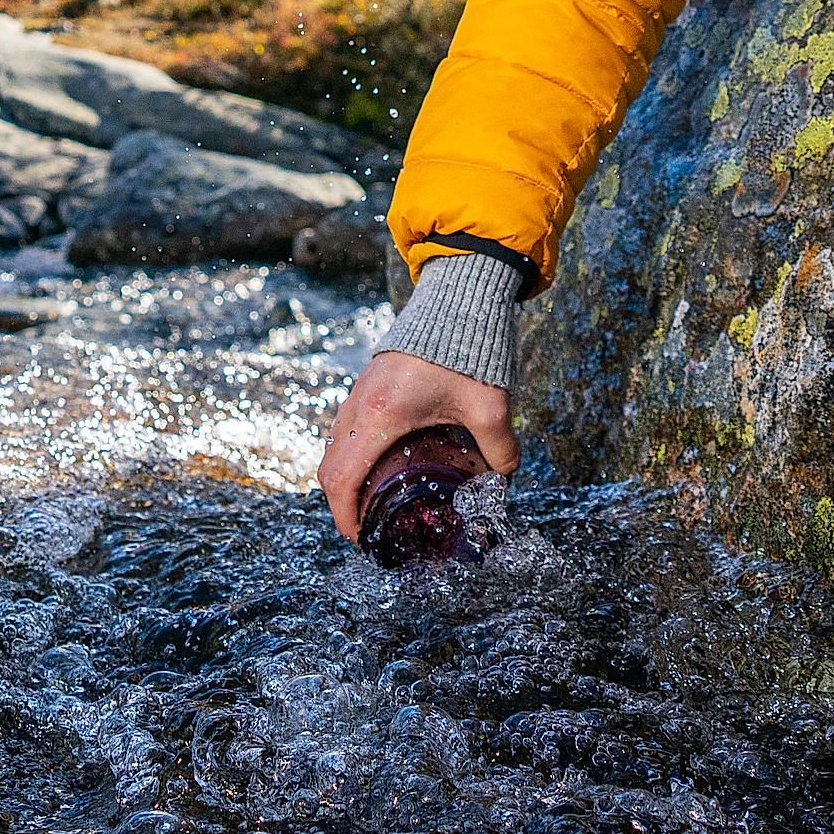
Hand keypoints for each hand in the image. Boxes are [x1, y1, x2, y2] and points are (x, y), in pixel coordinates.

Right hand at [319, 349, 517, 543]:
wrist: (457, 294)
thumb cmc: (468, 348)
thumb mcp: (490, 407)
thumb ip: (500, 450)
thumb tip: (504, 479)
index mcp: (380, 416)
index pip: (341, 478)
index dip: (345, 517)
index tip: (361, 539)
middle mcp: (360, 404)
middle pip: (329, 467)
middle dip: (343, 504)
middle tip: (369, 527)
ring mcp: (359, 390)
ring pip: (334, 446)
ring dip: (347, 477)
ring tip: (375, 500)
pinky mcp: (368, 382)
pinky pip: (346, 427)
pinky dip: (353, 453)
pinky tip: (384, 461)